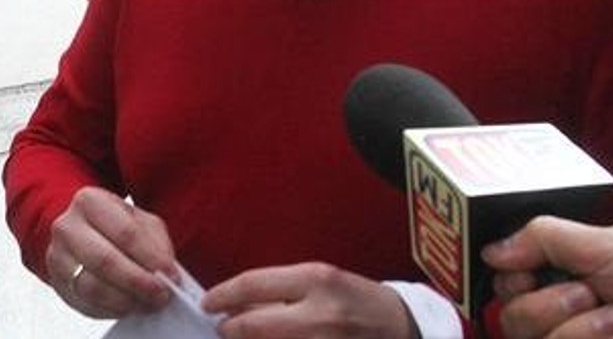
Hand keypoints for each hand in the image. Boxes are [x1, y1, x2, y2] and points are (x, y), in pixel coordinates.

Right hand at [45, 187, 179, 318]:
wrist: (80, 230)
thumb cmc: (115, 224)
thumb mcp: (140, 220)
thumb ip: (155, 242)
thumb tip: (165, 271)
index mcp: (90, 201)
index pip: (125, 233)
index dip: (150, 257)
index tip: (170, 274)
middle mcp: (68, 227)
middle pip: (105, 261)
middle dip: (138, 281)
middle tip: (161, 294)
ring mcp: (57, 256)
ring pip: (92, 287)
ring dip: (126, 299)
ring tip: (148, 302)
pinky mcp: (57, 283)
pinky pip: (85, 303)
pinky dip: (112, 309)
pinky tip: (129, 306)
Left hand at [202, 262, 417, 338]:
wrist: (402, 328)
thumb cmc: (360, 301)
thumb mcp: (324, 282)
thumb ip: (283, 291)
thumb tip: (240, 302)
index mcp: (317, 279)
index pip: (253, 285)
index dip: (223, 295)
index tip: (210, 302)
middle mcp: (318, 313)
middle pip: (252, 327)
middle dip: (230, 330)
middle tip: (223, 328)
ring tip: (246, 338)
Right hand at [482, 216, 612, 338]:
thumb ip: (547, 240)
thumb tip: (492, 250)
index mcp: (575, 269)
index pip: (511, 285)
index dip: (518, 284)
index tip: (538, 275)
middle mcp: (579, 309)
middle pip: (518, 323)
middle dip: (555, 310)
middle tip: (600, 297)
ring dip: (582, 336)